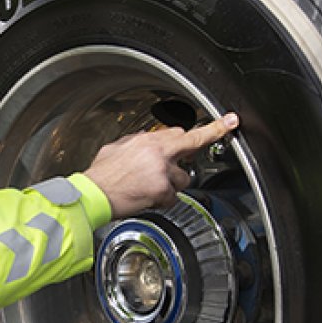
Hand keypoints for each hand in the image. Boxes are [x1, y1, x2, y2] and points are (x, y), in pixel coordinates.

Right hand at [83, 114, 239, 218]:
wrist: (92, 195)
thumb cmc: (101, 175)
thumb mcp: (117, 148)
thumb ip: (136, 141)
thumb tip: (146, 138)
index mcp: (148, 140)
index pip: (185, 132)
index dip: (210, 129)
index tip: (230, 122)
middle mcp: (158, 152)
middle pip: (189, 149)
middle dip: (180, 159)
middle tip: (170, 167)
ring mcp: (162, 171)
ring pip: (183, 178)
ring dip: (170, 184)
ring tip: (148, 187)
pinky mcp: (161, 190)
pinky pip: (172, 197)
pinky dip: (161, 200)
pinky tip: (145, 197)